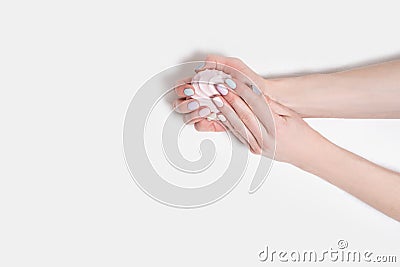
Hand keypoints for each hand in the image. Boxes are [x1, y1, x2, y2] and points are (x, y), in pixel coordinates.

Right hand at [173, 55, 266, 131]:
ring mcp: (208, 111)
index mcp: (204, 84)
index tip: (190, 87)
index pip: (183, 87)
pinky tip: (209, 114)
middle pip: (181, 103)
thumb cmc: (252, 82)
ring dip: (191, 111)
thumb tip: (202, 65)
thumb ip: (218, 62)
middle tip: (194, 97)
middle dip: (184, 100)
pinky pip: (202, 126)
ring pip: (188, 115)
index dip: (182, 87)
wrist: (267, 99)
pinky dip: (202, 121)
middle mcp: (204, 98)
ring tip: (203, 106)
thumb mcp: (236, 67)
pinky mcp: (216, 123)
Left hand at [174, 55, 322, 163]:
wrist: (307, 155)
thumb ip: (271, 105)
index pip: (256, 105)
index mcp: (277, 127)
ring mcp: (259, 146)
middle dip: (230, 100)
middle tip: (219, 88)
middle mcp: (266, 139)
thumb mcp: (290, 115)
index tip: (232, 82)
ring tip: (216, 100)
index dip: (242, 92)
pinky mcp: (255, 150)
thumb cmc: (301, 134)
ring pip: (238, 126)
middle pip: (244, 115)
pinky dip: (229, 124)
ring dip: (225, 112)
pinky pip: (240, 135)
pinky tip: (222, 115)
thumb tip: (254, 93)